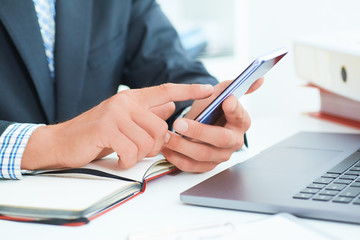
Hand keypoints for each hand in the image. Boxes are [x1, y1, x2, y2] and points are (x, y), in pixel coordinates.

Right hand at [21, 83, 213, 169]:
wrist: (62, 142)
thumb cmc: (96, 134)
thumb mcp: (124, 121)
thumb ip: (148, 113)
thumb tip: (171, 106)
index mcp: (132, 98)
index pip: (166, 90)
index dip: (189, 90)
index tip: (209, 89)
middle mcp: (125, 102)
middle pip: (161, 127)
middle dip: (155, 146)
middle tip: (139, 150)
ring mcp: (115, 113)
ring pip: (148, 141)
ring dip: (139, 155)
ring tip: (125, 153)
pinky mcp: (106, 128)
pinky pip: (132, 151)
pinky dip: (127, 161)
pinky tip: (118, 158)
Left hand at [161, 78, 263, 171]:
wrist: (199, 122)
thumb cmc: (211, 108)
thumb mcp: (220, 93)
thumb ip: (235, 85)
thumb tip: (259, 79)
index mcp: (241, 122)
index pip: (241, 117)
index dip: (235, 110)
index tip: (227, 100)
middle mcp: (233, 142)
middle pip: (220, 139)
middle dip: (199, 131)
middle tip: (179, 123)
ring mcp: (220, 156)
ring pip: (202, 154)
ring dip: (182, 146)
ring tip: (167, 136)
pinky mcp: (206, 166)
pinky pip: (191, 166)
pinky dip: (176, 158)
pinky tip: (165, 148)